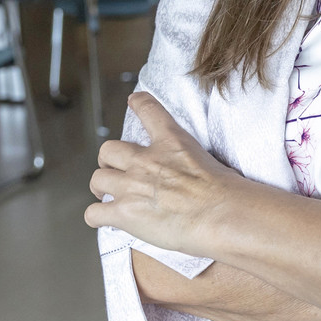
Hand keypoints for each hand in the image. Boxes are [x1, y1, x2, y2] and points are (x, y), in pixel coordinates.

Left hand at [83, 92, 248, 256]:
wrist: (221, 214)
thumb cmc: (225, 193)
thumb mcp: (213, 161)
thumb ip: (194, 162)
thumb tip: (195, 177)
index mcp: (171, 142)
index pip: (149, 110)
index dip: (139, 103)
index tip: (134, 100)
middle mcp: (146, 160)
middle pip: (108, 150)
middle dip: (108, 160)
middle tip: (116, 170)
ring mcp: (131, 186)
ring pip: (97, 179)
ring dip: (102, 188)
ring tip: (107, 196)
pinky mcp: (124, 213)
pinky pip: (94, 213)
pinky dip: (97, 217)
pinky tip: (106, 220)